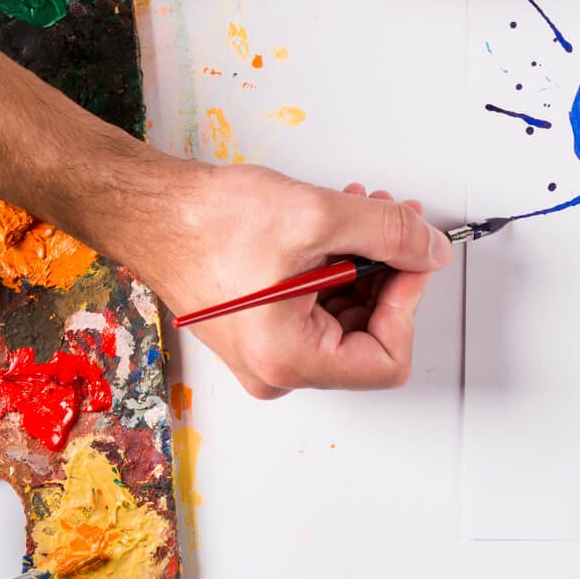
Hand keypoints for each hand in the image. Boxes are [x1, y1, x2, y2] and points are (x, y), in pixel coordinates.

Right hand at [119, 160, 451, 398]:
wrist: (149, 209)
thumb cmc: (205, 222)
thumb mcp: (319, 217)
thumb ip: (390, 235)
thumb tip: (430, 251)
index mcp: (288, 359)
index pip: (386, 359)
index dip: (408, 302)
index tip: (410, 257)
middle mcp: (275, 369)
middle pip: (368, 337)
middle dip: (388, 272)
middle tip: (394, 222)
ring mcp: (266, 352)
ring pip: (345, 316)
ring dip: (364, 262)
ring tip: (361, 213)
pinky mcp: (261, 330)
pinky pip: (319, 307)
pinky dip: (336, 265)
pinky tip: (335, 226)